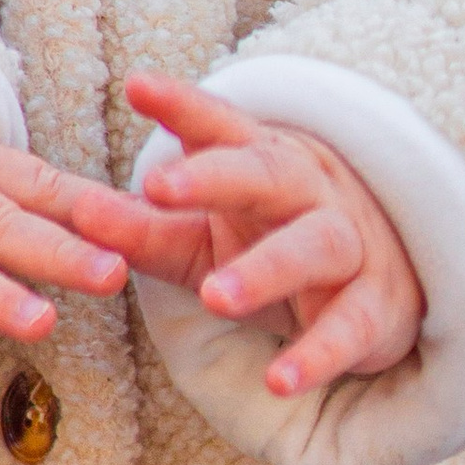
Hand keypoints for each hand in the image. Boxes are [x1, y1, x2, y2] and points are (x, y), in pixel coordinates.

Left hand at [116, 70, 424, 400]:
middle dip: (214, 177)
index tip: (137, 86)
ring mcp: (349, 244)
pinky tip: (280, 379)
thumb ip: (145, 226)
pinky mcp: (375, 305)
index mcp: (262, 161)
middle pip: (266, 174)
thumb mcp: (204, 233)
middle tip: (159, 186)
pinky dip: (317, 353)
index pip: (219, 126)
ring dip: (265, 269)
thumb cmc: (274, 241)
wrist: (386, 279)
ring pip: (313, 245)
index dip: (181, 105)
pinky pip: (349, 327)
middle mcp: (309, 190)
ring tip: (216, 296)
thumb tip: (77, 212)